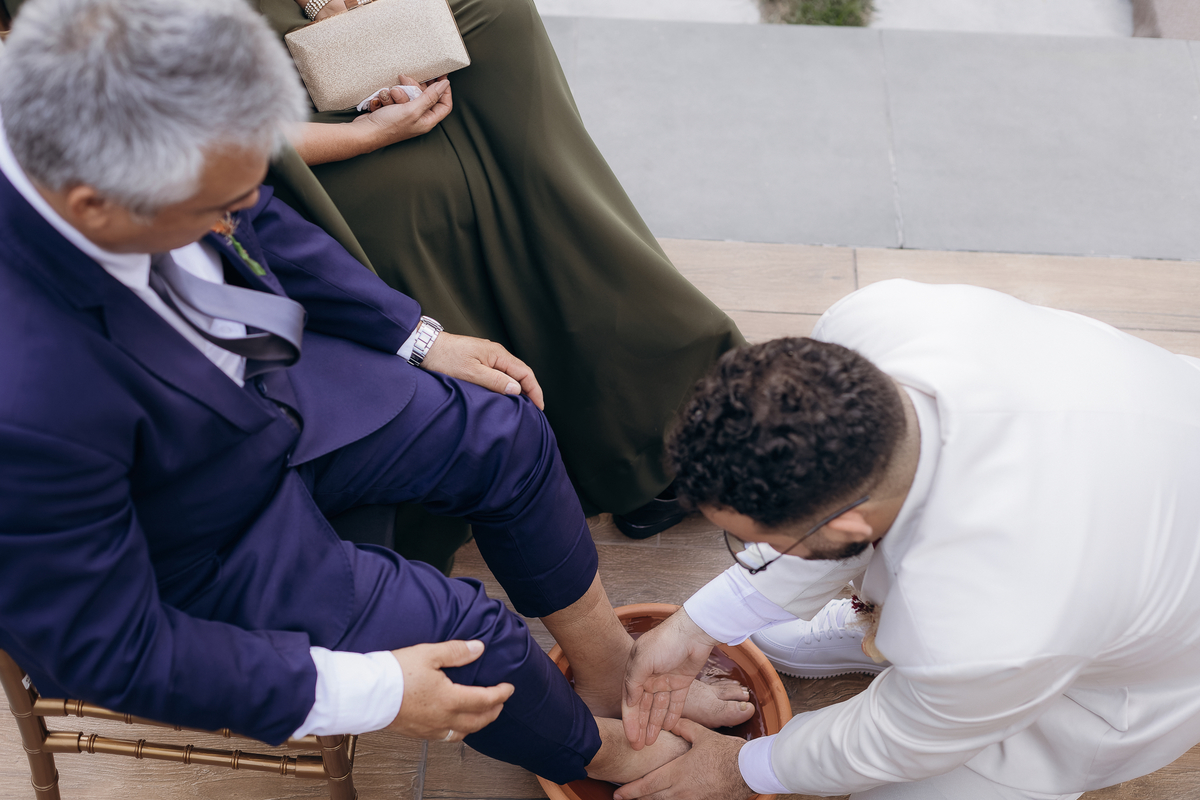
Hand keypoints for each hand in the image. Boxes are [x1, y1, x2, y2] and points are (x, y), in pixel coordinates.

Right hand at [352, 76, 452, 149]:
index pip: (444, 105)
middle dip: (414, 86)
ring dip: (398, 91)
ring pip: (408, 93)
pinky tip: (382, 101)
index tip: (441, 76)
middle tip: (405, 79)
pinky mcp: (393, 108)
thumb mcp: (412, 110)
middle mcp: (418, 117)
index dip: (445, 91)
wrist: (365, 131)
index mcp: (427, 121)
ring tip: (390, 95)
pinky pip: (394, 95)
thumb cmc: (388, 126)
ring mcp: (405, 113)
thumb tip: (444, 85)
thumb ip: (430, 97)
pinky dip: (388, 96)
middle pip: (424, 95)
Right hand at [387, 639, 514, 741]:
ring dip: (476, 724)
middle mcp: (442, 718)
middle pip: (477, 721)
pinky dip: (457, 731)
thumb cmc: (394, 673)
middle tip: (500, 702)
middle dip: (493, 712)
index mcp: (449, 699)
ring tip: (481, 715)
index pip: (485, 700)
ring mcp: (429, 728)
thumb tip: (478, 648)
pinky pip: (444, 736)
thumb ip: (456, 652)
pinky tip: (454, 724)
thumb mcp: (428, 654)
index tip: (509, 688)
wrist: (366, 693)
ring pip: (462, 733)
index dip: (500, 694)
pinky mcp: (417, 732)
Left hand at [420, 332, 544, 409]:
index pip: (525, 373)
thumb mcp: (471, 373)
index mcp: (498, 354)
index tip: (539, 407)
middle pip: (521, 373)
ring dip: (518, 389)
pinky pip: (500, 374)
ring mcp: (488, 357)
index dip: (535, 390)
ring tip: (522, 406)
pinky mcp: (479, 361)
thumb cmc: (445, 359)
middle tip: (534, 410)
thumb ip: (495, 381)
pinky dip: (506, 386)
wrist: (425, 347)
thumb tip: (516, 389)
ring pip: (510, 374)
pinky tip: (504, 396)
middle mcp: (496, 354)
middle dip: (530, 391)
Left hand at [613, 720, 750, 799]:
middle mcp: (681, 790)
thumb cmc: (725, 752)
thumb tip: (671, 721)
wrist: (748, 770)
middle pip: (653, 798)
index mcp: (677, 772)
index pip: (647, 784)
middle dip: (637, 798)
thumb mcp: (701, 735)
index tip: (618, 793)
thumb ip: (683, 727)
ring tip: (642, 799)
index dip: (631, 790)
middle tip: (624, 797)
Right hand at [623, 608, 718, 749]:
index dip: (630, 720)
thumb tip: (629, 703)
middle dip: (640, 726)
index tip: (630, 738)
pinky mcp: (682, 682)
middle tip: (639, 746)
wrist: (694, 632)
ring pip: (658, 707)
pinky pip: (675, 703)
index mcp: (636, 669)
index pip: (630, 700)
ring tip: (651, 742)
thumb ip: (633, 682)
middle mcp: (650, 676)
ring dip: (654, 724)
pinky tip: (667, 727)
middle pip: (643, 707)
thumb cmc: (666, 641)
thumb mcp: (643, 660)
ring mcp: (666, 679)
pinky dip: (671, 715)